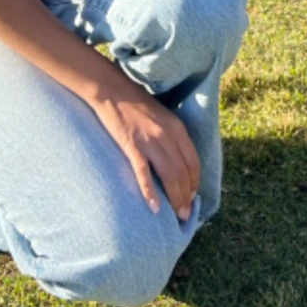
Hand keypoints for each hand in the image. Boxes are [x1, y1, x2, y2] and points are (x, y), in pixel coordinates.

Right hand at [87, 69, 200, 220]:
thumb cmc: (136, 103)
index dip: (194, 181)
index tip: (192, 196)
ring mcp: (150, 141)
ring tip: (176, 215)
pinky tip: (154, 207)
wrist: (112, 90)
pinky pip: (144, 173)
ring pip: (170, 175)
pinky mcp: (132, 146)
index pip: (193, 161)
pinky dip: (150, 192)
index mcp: (177, 128)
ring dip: (175, 198)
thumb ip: (171, 135)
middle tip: (185, 213)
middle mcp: (168, 135)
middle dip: (186, 195)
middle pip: (183, 172)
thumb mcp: (162, 116)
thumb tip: (176, 160)